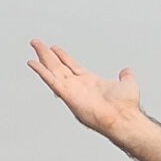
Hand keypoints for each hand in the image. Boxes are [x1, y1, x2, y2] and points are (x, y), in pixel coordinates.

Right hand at [28, 41, 144, 141]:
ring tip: (35, 45)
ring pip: (53, 70)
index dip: (62, 56)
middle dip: (47, 54)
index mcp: (89, 82)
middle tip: (37, 42)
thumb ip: (126, 77)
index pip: (72, 65)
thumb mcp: (128, 84)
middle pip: (58, 66)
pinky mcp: (68, 95)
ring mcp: (72, 90)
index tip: (54, 48)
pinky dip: (41, 72)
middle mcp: (78, 85)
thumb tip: (127, 71)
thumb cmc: (125, 107)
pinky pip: (51, 81)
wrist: (123, 118)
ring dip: (43, 57)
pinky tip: (32, 63)